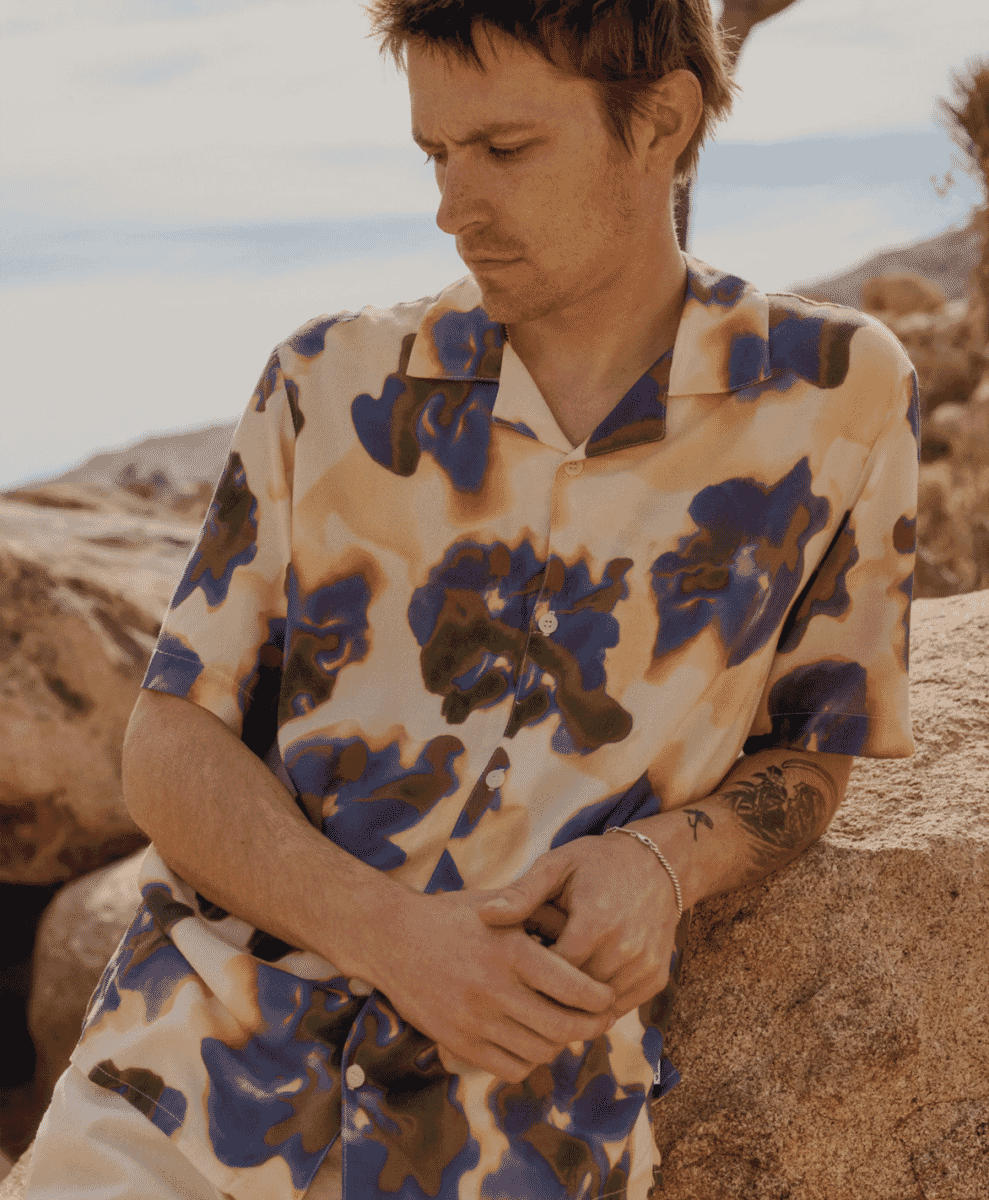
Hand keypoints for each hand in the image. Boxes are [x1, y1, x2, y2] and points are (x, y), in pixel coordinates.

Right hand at [366, 889, 614, 1083]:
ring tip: (567, 1028)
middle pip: (564, 1027)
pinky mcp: (458, 1041)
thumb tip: (584, 932)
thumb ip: (539, 916)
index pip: (574, 988)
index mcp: (511, 950)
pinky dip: (530, 1060)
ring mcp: (475, 1019)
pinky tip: (532, 1041)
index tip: (609, 996)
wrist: (391, 938)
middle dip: (593, 1026)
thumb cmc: (452, 917)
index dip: (601, 999)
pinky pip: (510, 1068)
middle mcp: (495, 988)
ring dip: (561, 1043)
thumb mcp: (497, 905)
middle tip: (602, 1019)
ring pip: (541, 1051)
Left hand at [478, 834, 680, 1019]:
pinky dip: (601, 1000)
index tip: (519, 961)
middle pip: (575, 995)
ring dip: (576, 1000)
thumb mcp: (555, 866)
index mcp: (595, 922)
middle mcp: (625, 949)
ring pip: (598, 1007)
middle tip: (535, 975)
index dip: (531, 972)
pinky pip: (620, 1006)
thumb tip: (484, 915)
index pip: (552, 974)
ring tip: (558, 977)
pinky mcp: (657, 978)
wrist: (656, 864)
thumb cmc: (595, 863)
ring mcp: (645, 966)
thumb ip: (521, 893)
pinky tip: (585, 980)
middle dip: (552, 989)